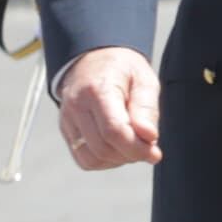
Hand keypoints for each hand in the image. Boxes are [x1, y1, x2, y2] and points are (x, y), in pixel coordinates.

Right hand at [57, 46, 164, 170]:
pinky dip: (104, 161)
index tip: (155, 153)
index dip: (137, 148)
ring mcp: (67, 120)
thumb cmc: (122, 69)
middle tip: (147, 147)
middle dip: (130, 155)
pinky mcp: (66, 131)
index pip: (114, 130)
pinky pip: (84, 159)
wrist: (94, 59)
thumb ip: (147, 108)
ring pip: (92, 159)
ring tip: (132, 144)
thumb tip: (149, 137)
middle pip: (103, 148)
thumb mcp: (144, 79)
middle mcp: (76, 105)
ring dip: (118, 160)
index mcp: (97, 89)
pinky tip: (117, 147)